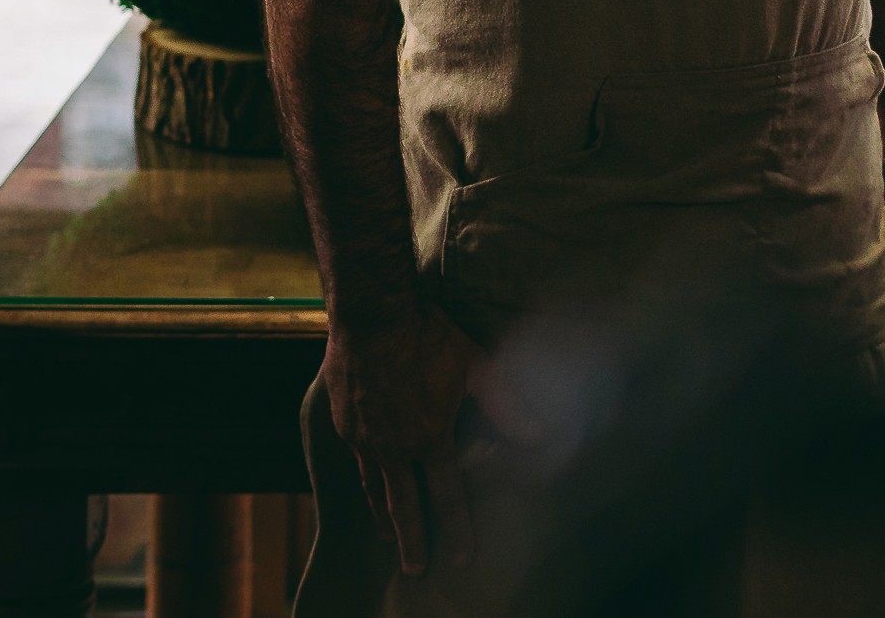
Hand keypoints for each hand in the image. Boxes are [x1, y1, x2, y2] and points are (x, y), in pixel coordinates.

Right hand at [320, 301, 481, 576]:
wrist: (373, 314)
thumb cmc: (430, 337)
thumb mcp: (477, 368)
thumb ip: (507, 407)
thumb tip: (540, 436)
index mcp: (430, 438)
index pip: (447, 496)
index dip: (456, 530)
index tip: (460, 560)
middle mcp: (393, 447)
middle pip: (404, 507)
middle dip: (411, 541)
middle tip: (416, 570)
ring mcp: (364, 438)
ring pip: (374, 490)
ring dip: (384, 517)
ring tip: (388, 537)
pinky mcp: (343, 424)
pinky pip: (356, 462)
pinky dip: (365, 481)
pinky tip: (370, 487)